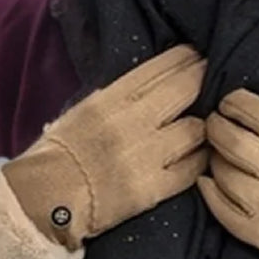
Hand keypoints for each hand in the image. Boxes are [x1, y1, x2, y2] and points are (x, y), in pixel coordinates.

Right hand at [2, 44, 206, 249]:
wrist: (43, 202)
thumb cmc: (61, 154)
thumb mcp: (84, 110)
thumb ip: (118, 94)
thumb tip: (155, 78)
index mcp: (110, 99)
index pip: (160, 68)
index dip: (187, 58)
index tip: (199, 55)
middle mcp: (131, 122)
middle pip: (186, 89)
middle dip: (204, 79)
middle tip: (215, 79)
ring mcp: (144, 156)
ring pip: (196, 129)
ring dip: (204, 125)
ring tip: (210, 122)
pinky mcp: (152, 189)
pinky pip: (193, 167)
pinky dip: (201, 159)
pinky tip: (202, 154)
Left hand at [199, 91, 258, 258]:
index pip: (255, 112)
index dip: (235, 102)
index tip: (230, 103)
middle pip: (229, 138)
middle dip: (216, 126)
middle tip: (215, 124)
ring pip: (220, 171)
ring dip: (214, 158)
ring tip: (218, 154)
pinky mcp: (256, 233)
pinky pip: (219, 207)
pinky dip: (209, 191)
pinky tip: (209, 182)